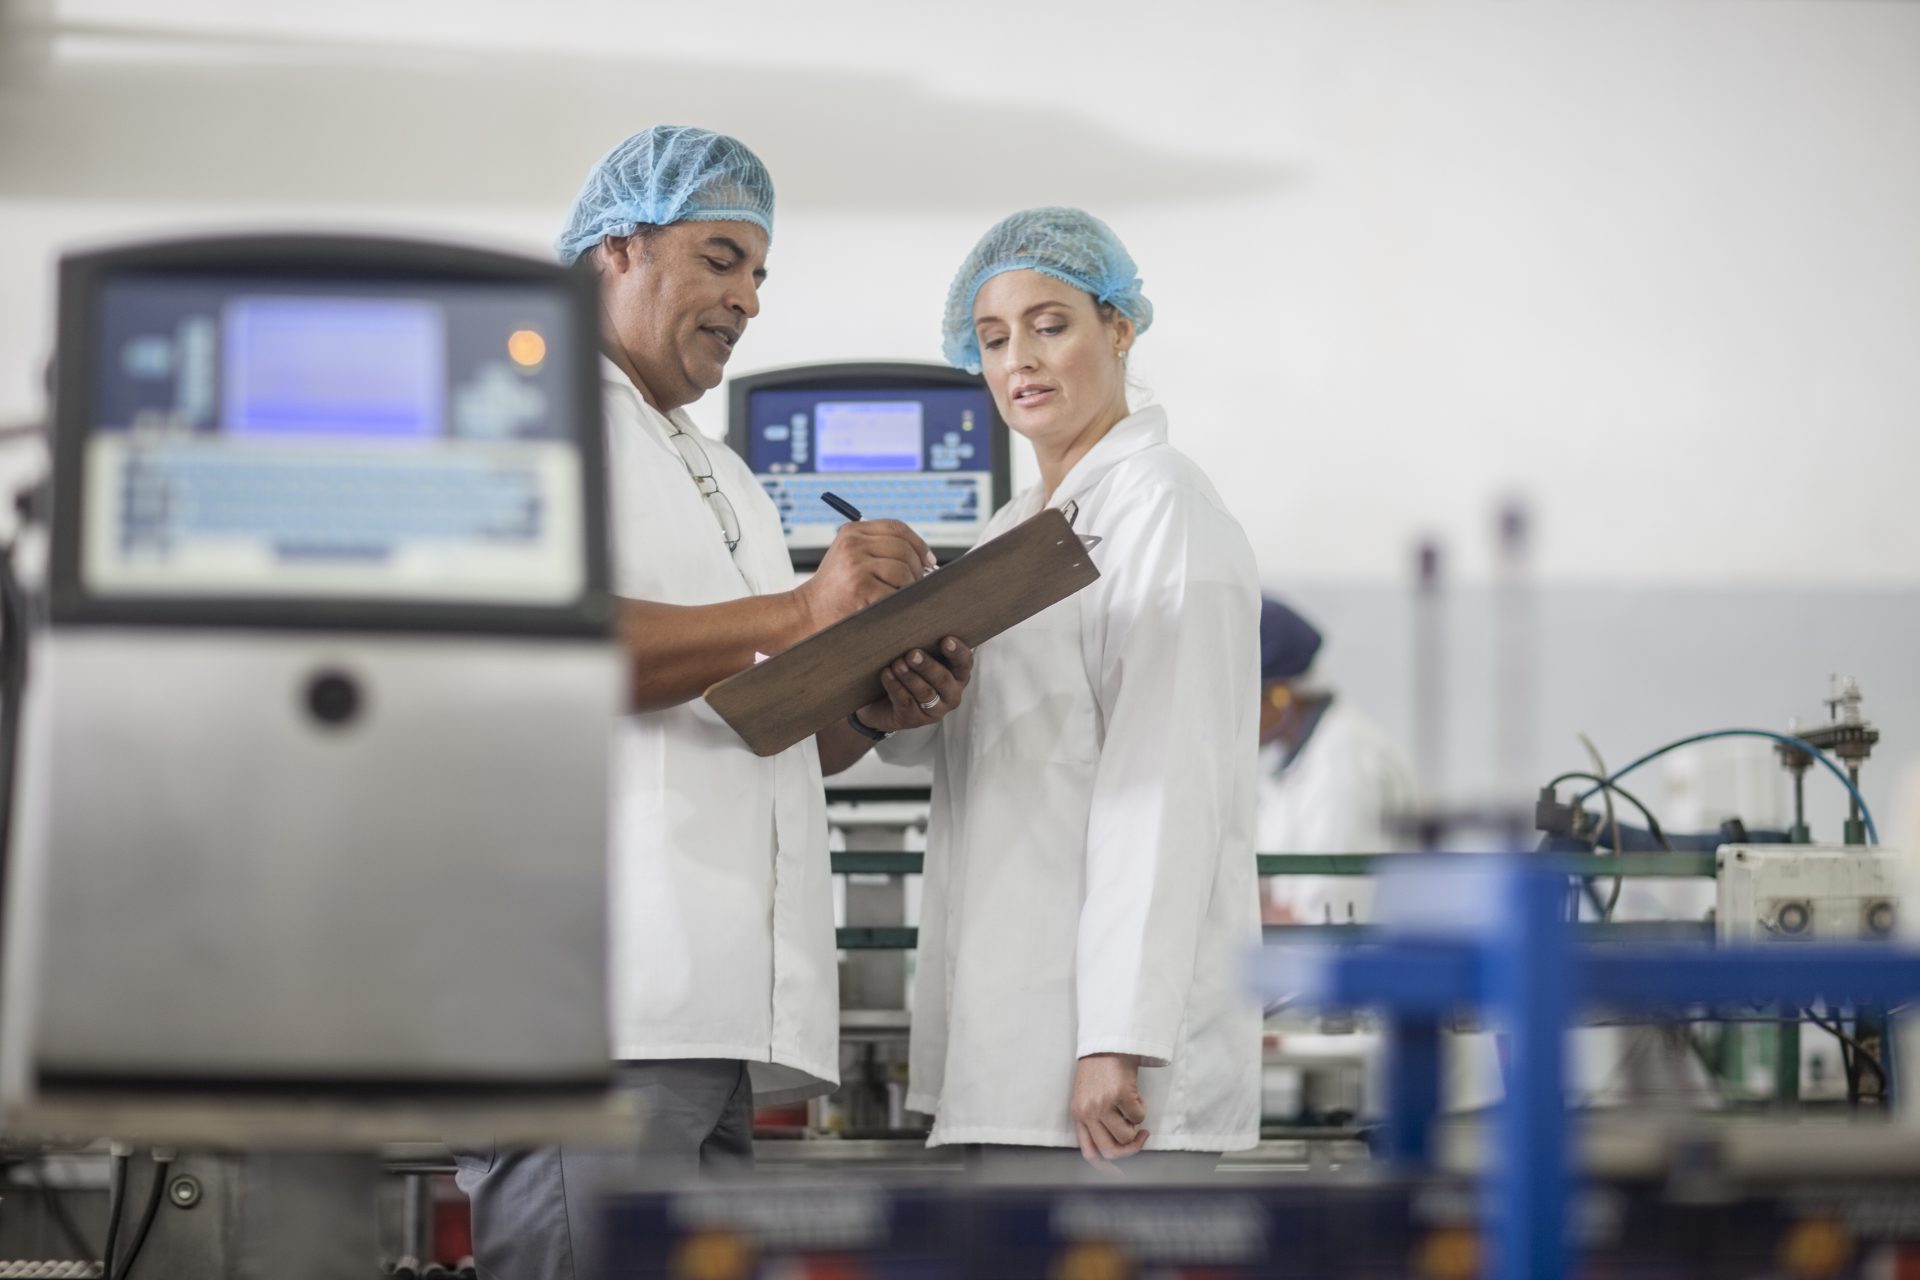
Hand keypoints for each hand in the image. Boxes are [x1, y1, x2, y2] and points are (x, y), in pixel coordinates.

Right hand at [795, 520, 935, 629]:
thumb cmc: (836, 589)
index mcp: (852, 531)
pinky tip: (888, 606)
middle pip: (904, 549)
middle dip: (916, 569)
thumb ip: (880, 548)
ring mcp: (855, 565)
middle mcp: (853, 543)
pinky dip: (898, 601)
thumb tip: (926, 557)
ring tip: (897, 596)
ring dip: (908, 587)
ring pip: (904, 571)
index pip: (897, 527)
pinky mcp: (860, 587)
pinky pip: (896, 592)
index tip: (928, 560)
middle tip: (915, 584)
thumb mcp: (851, 557)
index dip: (918, 543)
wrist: (807, 613)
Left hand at [853, 637, 973, 733]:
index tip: (945, 640)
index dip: (957, 652)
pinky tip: (886, 674)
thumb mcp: (916, 652)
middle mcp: (951, 693)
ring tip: (897, 663)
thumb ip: (921, 636)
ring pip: (925, 693)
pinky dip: (895, 687)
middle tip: (912, 653)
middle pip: (944, 680)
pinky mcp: (914, 719)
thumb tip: (910, 601)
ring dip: (910, 677)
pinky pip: (906, 702)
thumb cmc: (904, 668)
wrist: (879, 700)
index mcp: (957, 673)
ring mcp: (934, 710)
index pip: (964, 662)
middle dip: (928, 666)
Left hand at [1071, 1053, 1147, 1170]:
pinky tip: (1134, 1092)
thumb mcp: (1089, 1097)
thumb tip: (1121, 1143)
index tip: (1121, 1173)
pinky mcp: (1119, 1095)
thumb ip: (1097, 1120)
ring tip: (1131, 1104)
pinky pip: (1139, 1116)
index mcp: (1078, 1115)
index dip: (1107, 1168)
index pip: (1090, 1152)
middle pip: (1111, 1150)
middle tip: (1141, 1136)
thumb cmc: (1100, 1068)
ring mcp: (1102, 1105)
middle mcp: (1088, 1113)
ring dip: (1136, 1124)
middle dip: (1131, 1148)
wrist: (1107, 1041)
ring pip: (1127, 1136)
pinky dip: (1142, 1107)